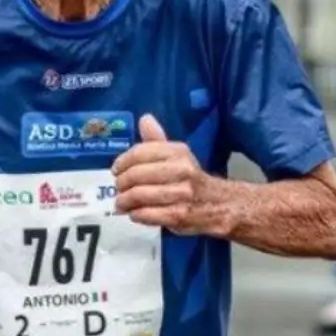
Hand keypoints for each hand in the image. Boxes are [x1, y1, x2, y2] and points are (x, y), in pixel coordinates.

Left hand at [111, 114, 208, 233]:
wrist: (220, 204)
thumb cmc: (191, 179)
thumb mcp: (178, 156)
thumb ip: (157, 141)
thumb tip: (144, 119)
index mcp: (178, 152)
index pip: (140, 153)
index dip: (122, 162)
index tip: (115, 170)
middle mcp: (181, 170)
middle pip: (136, 175)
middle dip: (121, 183)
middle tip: (118, 189)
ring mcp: (181, 194)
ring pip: (139, 195)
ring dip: (124, 201)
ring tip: (121, 203)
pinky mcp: (179, 215)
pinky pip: (147, 214)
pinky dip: (135, 214)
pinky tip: (134, 213)